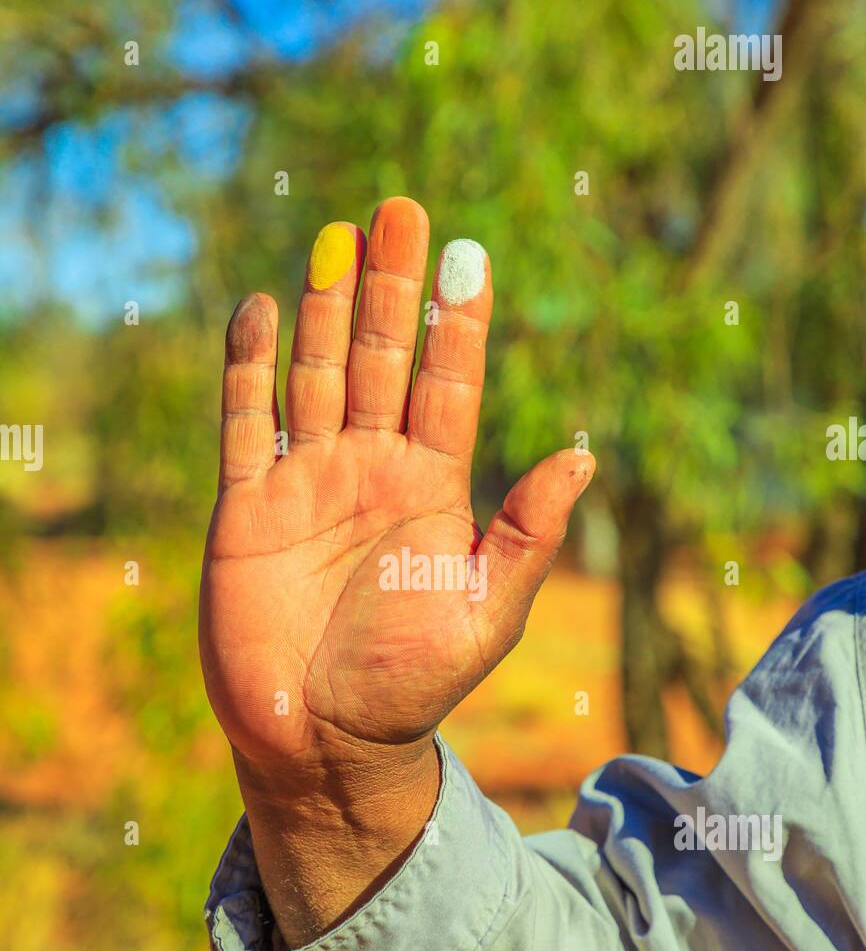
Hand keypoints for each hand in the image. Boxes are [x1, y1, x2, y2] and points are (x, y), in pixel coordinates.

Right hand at [200, 196, 593, 773]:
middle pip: (383, 359)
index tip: (469, 254)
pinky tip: (259, 310)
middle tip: (403, 209)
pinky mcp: (244, 507)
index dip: (458, 321)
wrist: (322, 740)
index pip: (449, 385)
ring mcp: (305, 482)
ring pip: (317, 374)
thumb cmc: (409, 684)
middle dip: (394, 288)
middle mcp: (369, 469)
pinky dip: (247, 367)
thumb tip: (584, 456)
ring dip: (328, 308)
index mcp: (431, 488)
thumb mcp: (486, 613)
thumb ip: (527, 535)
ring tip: (341, 237)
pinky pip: (244, 423)